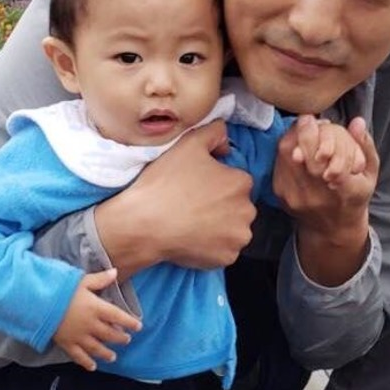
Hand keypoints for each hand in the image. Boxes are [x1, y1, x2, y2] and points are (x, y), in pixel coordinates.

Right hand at [53, 268, 142, 370]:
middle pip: (110, 334)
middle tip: (126, 340)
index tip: (138, 326)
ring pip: (97, 348)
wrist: (38, 302)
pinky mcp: (67, 343)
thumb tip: (115, 272)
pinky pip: (79, 356)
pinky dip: (86, 363)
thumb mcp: (82, 281)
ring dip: (107, 353)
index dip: (130, 322)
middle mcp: (90, 324)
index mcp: (96, 307)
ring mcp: (79, 336)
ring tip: (113, 356)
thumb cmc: (61, 289)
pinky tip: (93, 366)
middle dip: (120, 338)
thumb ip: (100, 279)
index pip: (118, 316)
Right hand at [95, 120, 255, 274]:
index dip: (216, 182)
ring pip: (233, 229)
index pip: (236, 181)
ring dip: (219, 226)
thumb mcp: (188, 143)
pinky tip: (192, 237)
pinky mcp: (226, 258)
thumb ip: (214, 131)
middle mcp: (247, 211)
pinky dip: (212, 246)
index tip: (196, 186)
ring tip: (191, 221)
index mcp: (241, 182)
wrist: (142, 223)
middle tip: (192, 204)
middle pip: (237, 206)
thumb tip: (226, 142)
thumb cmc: (165, 182)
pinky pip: (223, 250)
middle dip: (221, 205)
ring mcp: (237, 238)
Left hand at [274, 116, 378, 236]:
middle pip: (304, 157)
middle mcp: (318, 196)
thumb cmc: (354, 196)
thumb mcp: (370, 174)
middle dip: (305, 133)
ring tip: (303, 128)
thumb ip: (366, 146)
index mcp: (345, 191)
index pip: (331, 162)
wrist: (332, 228)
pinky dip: (285, 149)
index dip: (323, 139)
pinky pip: (278, 164)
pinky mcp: (281, 195)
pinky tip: (295, 142)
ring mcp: (296, 196)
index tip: (321, 121)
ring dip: (293, 137)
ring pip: (286, 157)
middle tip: (309, 119)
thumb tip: (357, 121)